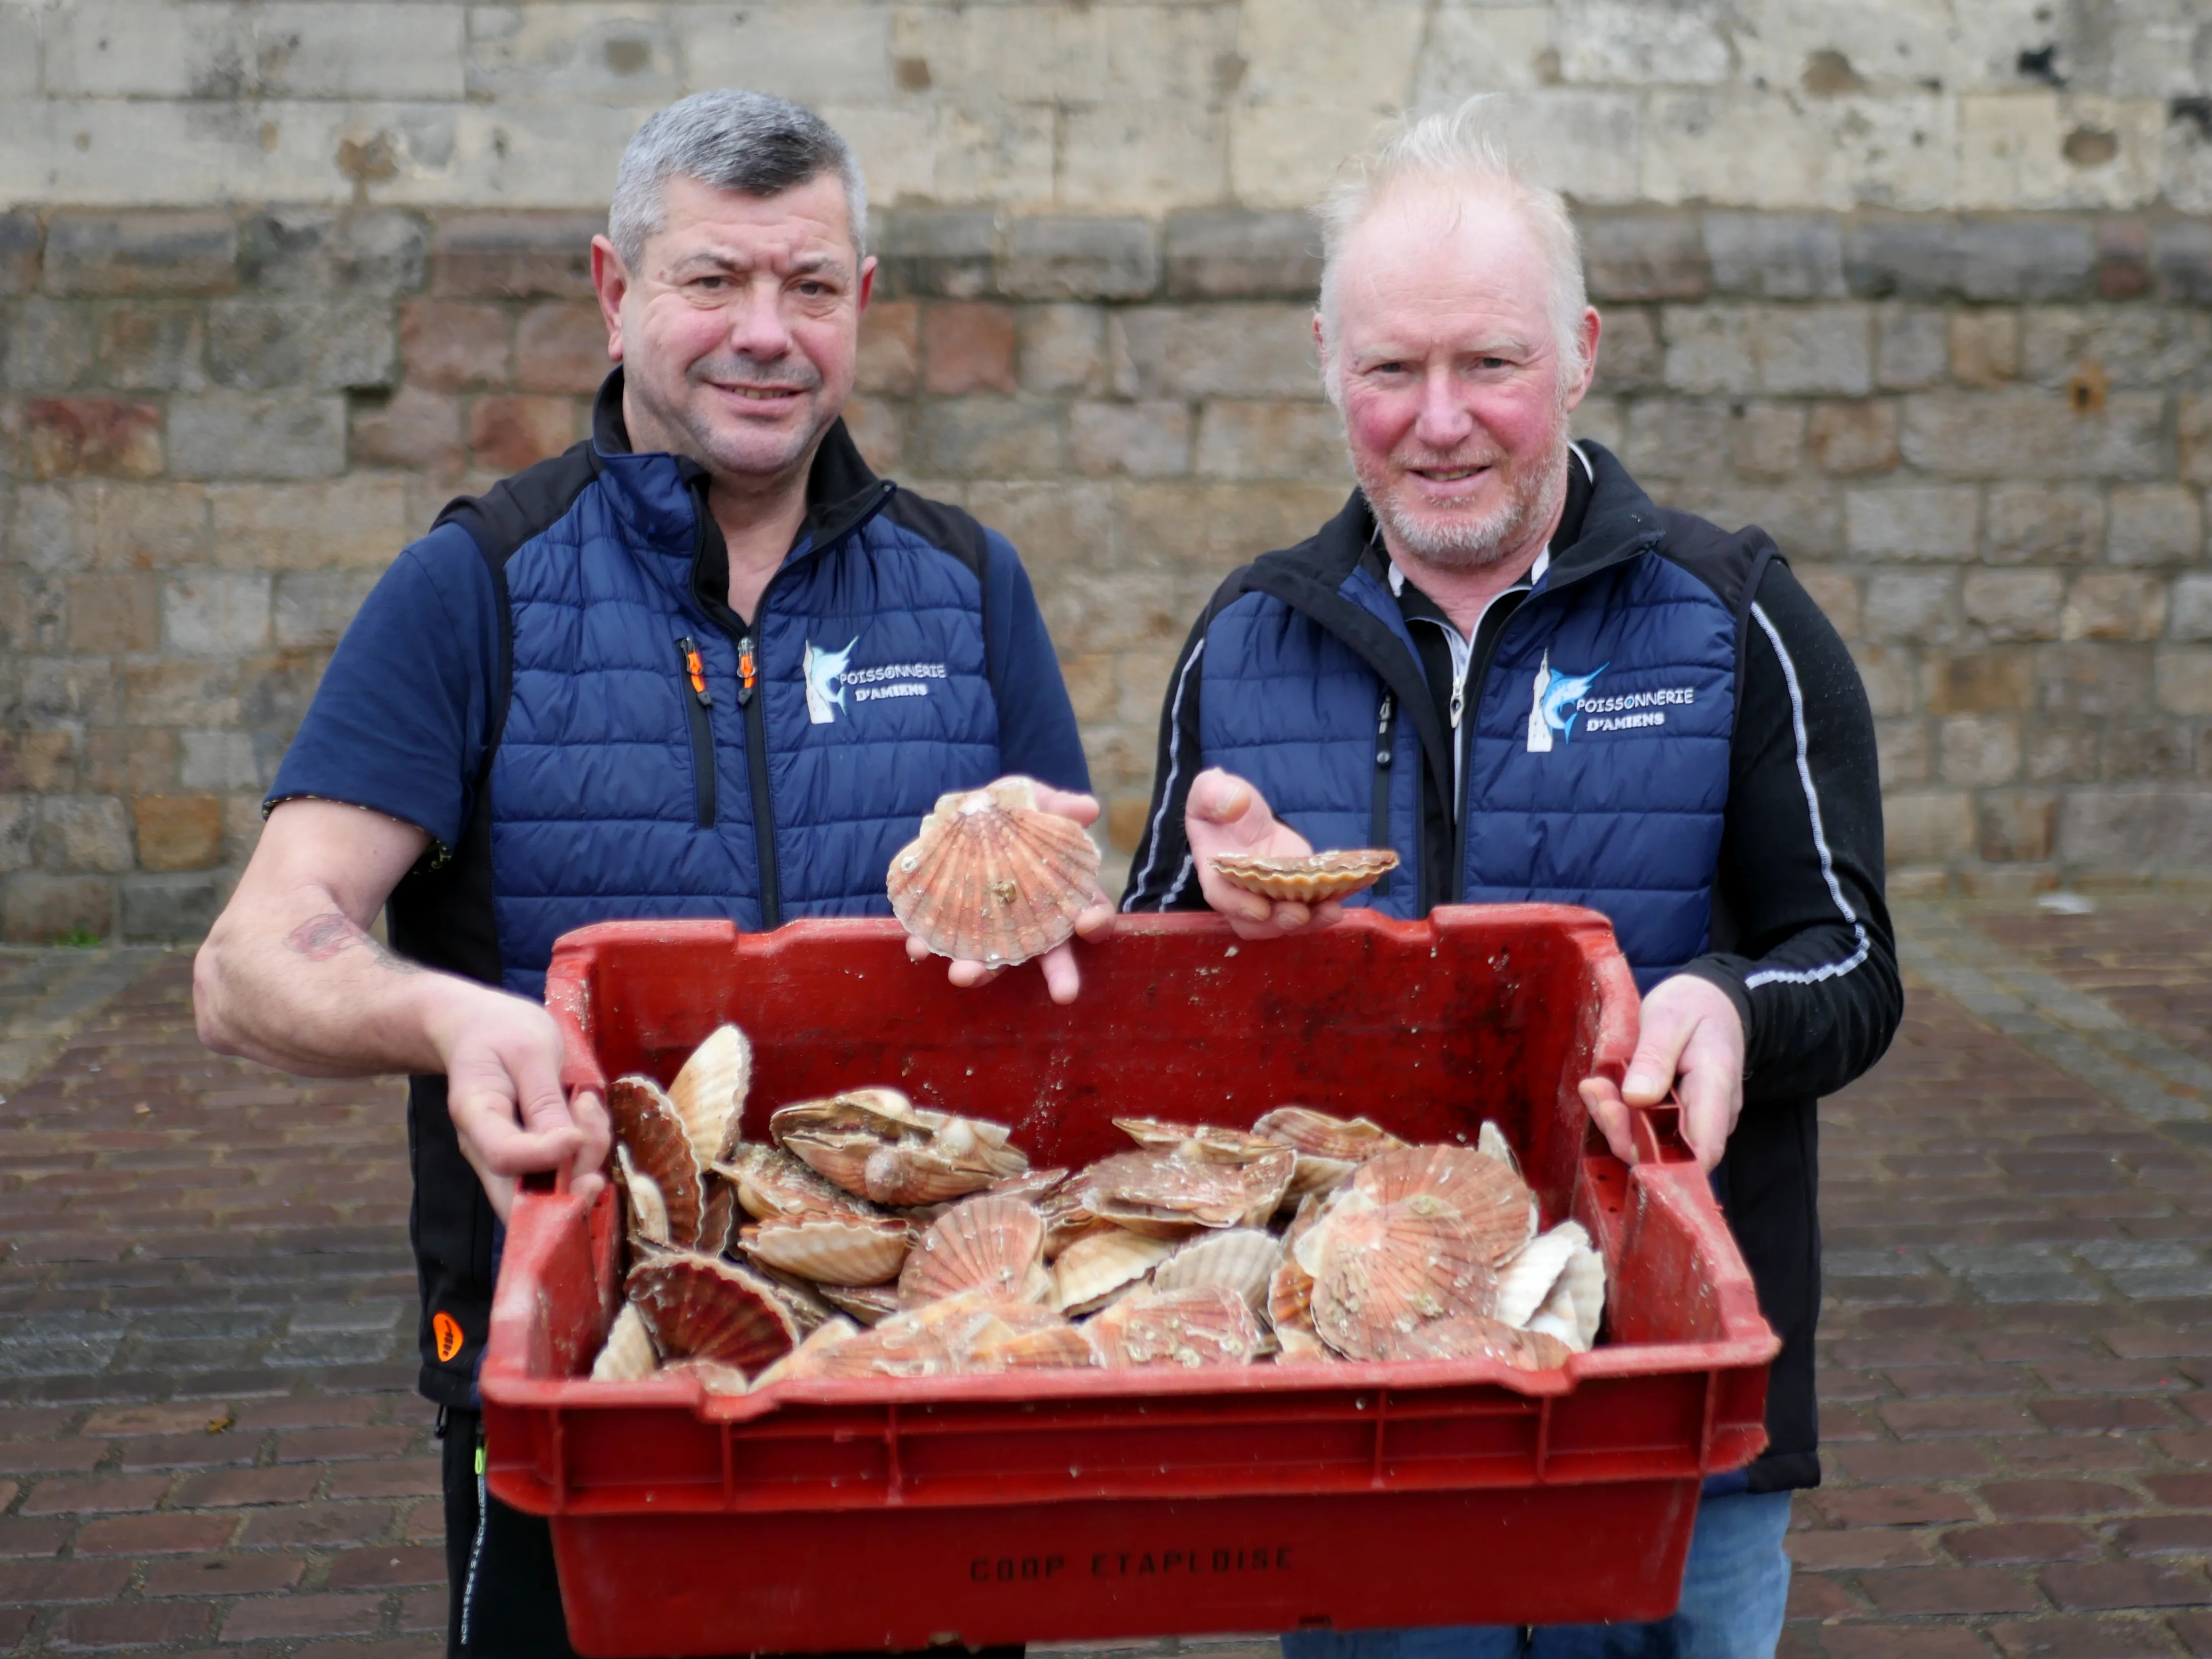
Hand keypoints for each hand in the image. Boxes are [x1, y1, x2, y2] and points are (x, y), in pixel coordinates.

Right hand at [429, 988, 610, 1221]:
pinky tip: (586, 1113)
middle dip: (576, 1174)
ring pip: (553, 1191)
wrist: (482, 1030)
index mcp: (475, 1115)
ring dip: (587, 1155)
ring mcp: (507, 1161)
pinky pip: (564, 1174)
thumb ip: (545, 1100)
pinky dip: (587, 1151)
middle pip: (527, 1197)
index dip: (549, 1156)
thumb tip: (568, 1147)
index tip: (577, 1133)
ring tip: (586, 1102)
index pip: (505, 1157)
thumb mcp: (529, 1051)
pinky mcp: (530, 1160)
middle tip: (589, 1113)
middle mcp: (485, 1150)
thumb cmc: (502, 1033)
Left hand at [906, 782, 1113, 1004]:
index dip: (1096, 921)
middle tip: (1065, 993)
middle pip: (1055, 955)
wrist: (965, 815)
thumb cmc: (1013, 811)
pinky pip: (944, 942)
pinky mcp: (956, 926)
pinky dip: (929, 945)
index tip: (1088, 924)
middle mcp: (1035, 924)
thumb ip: (1060, 806)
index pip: (1092, 913)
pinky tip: (917, 946)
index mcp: (1065, 894)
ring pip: (997, 961)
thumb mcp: (1036, 800)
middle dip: (1060, 974)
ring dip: (982, 971)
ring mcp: (995, 931)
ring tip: (964, 975)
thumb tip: (1088, 809)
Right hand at [1184, 768, 1347, 939]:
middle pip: (1256, 922)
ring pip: (1286, 920)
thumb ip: (1213, 794)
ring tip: (1332, 911)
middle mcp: (1243, 892)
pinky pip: (1314, 900)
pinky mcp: (1299, 886)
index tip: (1260, 909)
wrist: (1242, 810)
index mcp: (1216, 872)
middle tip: (1299, 914)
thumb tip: (1235, 803)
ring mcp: (1273, 894)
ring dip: (1310, 921)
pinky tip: (1354, 887)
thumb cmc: (1220, 802)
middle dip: (1278, 923)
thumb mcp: (1209, 790)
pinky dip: (1333, 899)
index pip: (1222, 897)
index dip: (1239, 907)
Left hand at [1577, 973, 1744, 1171]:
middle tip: (1595, 1092)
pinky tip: (1600, 1088)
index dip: (1661, 1160)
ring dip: (1617, 1122)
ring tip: (1593, 1086)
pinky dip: (1621, 1114)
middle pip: (1671, 1153)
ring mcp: (1695, 1117)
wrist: (1709, 999)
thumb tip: (1636, 1098)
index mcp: (1716, 1088)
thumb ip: (1654, 1056)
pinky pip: (1648, 1127)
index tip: (1616, 1125)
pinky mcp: (1677, 1115)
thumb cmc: (1692, 1004)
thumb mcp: (1668, 1017)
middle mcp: (1712, 1114)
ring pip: (1654, 1143)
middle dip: (1624, 1134)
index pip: (1703, 1151)